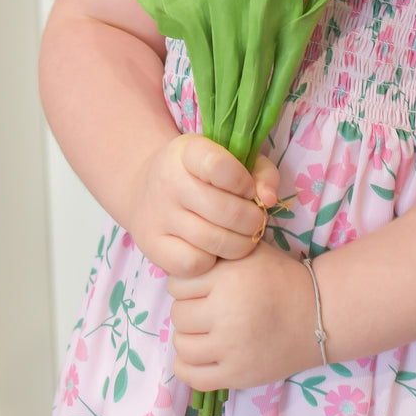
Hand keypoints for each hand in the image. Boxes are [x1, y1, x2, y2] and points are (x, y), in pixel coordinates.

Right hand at [129, 134, 280, 277]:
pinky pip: (194, 263)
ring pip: (214, 241)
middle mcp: (168, 181)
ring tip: (241, 236)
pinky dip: (212, 261)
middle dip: (253, 220)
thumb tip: (268, 200)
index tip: (248, 190)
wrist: (147, 189)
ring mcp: (157, 214)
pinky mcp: (152, 245)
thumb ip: (261, 172)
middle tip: (255, 221)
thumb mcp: (232, 159)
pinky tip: (214, 250)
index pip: (219, 166)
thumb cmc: (203, 175)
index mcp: (188, 152)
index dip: (244, 183)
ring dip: (240, 244)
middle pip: (225, 210)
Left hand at [168, 246, 320, 389]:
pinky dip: (188, 367)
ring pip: (182, 345)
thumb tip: (183, 259)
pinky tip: (201, 355)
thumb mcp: (250, 252)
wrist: (317, 316)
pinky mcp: (237, 375)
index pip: (178, 284)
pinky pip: (192, 376)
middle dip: (189, 310)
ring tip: (205, 332)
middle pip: (179, 315)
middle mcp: (227, 313)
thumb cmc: (281, 280)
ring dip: (189, 338)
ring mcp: (231, 347)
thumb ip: (216, 252)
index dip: (186, 284)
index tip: (201, 288)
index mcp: (228, 278)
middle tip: (206, 310)